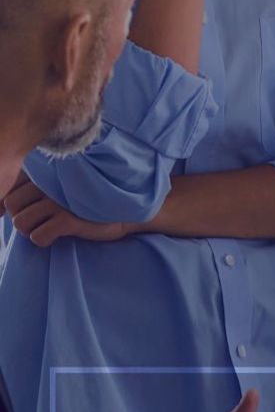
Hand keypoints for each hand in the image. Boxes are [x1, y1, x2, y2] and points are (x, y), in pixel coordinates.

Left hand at [2, 173, 130, 246]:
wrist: (125, 211)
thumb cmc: (90, 200)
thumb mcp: (63, 187)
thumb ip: (38, 187)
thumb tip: (6, 204)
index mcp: (48, 172)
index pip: (11, 187)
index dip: (15, 203)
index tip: (28, 208)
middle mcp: (51, 182)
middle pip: (11, 205)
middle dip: (22, 217)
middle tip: (41, 220)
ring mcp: (59, 200)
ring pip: (20, 222)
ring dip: (31, 230)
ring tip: (49, 227)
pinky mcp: (69, 218)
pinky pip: (38, 236)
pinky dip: (44, 240)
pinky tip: (58, 235)